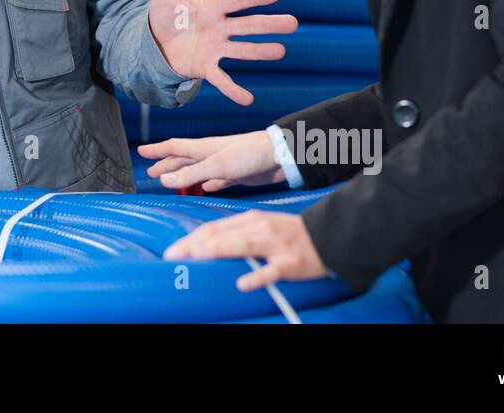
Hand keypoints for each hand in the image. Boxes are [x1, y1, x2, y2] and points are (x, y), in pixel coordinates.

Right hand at [137, 131, 284, 190]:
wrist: (280, 156)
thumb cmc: (250, 154)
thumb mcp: (217, 165)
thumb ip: (191, 173)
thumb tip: (164, 179)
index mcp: (203, 148)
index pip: (174, 147)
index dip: (157, 150)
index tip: (141, 150)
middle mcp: (211, 154)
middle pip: (182, 159)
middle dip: (166, 164)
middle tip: (151, 170)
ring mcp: (224, 164)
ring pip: (197, 169)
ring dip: (182, 174)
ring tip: (171, 179)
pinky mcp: (237, 174)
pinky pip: (216, 179)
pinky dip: (207, 183)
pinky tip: (206, 188)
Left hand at [148, 0, 298, 103]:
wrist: (156, 41)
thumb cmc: (166, 14)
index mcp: (213, 8)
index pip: (237, 0)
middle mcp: (220, 28)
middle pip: (248, 25)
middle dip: (269, 24)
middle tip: (293, 23)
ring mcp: (216, 48)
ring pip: (242, 50)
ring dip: (260, 52)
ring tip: (281, 51)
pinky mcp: (206, 67)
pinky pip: (222, 79)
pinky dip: (234, 90)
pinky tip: (248, 99)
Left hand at [162, 210, 327, 291]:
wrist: (329, 236)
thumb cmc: (290, 234)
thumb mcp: (262, 226)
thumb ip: (237, 233)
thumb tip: (208, 243)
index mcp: (251, 220)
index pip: (215, 227)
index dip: (192, 238)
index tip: (174, 249)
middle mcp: (260, 228)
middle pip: (222, 234)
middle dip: (195, 244)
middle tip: (174, 255)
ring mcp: (275, 245)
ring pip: (242, 246)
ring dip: (218, 250)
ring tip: (197, 257)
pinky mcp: (290, 263)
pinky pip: (272, 270)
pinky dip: (257, 277)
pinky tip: (243, 283)